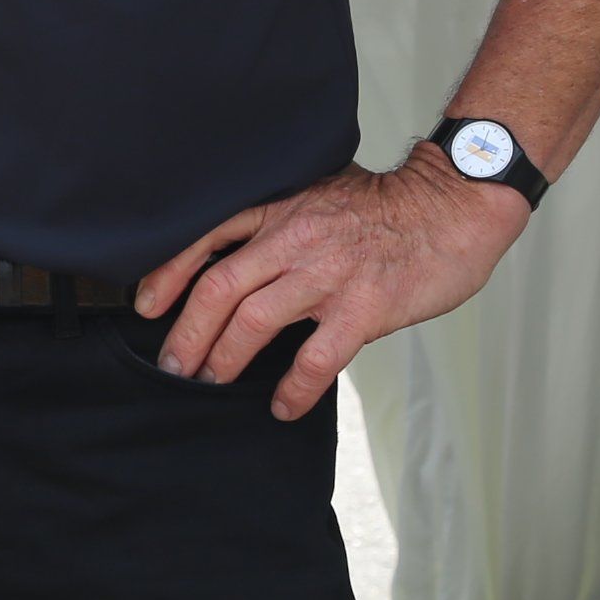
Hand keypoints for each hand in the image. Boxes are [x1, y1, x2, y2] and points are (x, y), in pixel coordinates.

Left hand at [136, 154, 532, 421]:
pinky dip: (294, 388)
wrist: (453, 205)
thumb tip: (239, 257)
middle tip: (174, 365)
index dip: (167, 275)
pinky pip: (316, 357)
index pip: (204, 239)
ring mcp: (328, 274)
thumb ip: (278, 221)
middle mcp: (294, 238)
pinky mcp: (364, 307)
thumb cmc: (388, 205)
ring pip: (254, 322)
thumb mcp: (316, 193)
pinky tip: (283, 406)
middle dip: (187, 333)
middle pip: (218, 288)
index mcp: (278, 208)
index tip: (146, 305)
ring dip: (225, 358)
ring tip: (211, 382)